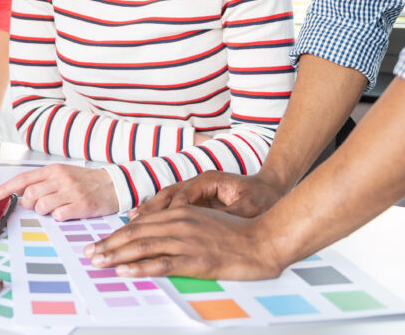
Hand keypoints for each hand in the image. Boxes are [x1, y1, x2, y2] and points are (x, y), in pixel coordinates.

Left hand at [0, 164, 117, 220]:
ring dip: (43, 212)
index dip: (5, 189)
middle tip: (38, 206)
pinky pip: (58, 215)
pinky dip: (58, 217)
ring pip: (41, 206)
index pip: (23, 179)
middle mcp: (60, 178)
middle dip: (28, 204)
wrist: (114, 185)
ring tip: (55, 208)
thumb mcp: (62, 174)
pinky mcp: (80, 205)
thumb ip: (43, 181)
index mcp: (53, 170)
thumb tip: (20, 192)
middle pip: (29, 194)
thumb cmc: (85, 181)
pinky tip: (66, 212)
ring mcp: (70, 191)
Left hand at [83, 205, 285, 280]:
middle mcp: (179, 224)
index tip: (99, 243)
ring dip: (116, 255)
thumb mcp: (203, 221)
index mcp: (180, 213)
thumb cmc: (236, 233)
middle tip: (88, 254)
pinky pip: (162, 264)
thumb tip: (155, 232)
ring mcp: (187, 242)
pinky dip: (140, 267)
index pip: (140, 225)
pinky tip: (125, 271)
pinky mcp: (196, 260)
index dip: (116, 234)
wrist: (264, 241)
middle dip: (108, 245)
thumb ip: (179, 223)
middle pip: (135, 234)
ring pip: (143, 247)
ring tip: (98, 262)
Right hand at [127, 171, 285, 220]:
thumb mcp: (249, 208)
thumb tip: (214, 225)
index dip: (171, 212)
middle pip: (169, 194)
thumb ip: (229, 215)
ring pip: (167, 198)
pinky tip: (144, 221)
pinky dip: (158, 213)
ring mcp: (196, 189)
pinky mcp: (196, 199)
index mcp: (210, 180)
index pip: (184, 196)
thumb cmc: (262, 198)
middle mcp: (198, 182)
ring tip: (132, 220)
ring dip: (150, 210)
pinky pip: (172, 205)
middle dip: (151, 209)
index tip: (159, 225)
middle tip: (133, 221)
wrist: (271, 188)